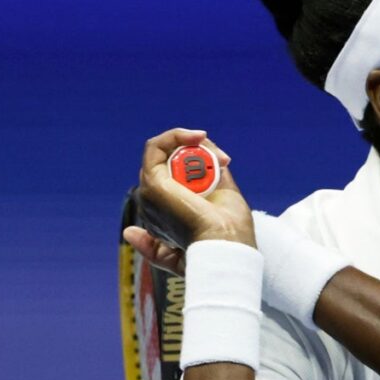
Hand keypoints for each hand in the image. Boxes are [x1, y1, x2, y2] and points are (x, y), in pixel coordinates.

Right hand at [123, 128, 254, 275]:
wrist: (224, 243)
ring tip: (218, 156)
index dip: (198, 165)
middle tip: (223, 159)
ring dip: (192, 146)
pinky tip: (198, 137)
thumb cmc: (229, 232)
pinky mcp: (152, 185)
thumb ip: (215, 177)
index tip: (224, 163)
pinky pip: (154, 148)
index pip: (174, 180)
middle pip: (170, 167)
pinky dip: (175, 136)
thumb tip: (219, 161)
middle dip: (198, 155)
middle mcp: (155, 209)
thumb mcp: (224, 198)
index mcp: (168, 219)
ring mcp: (151, 198)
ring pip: (164, 155)